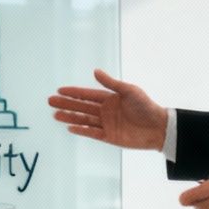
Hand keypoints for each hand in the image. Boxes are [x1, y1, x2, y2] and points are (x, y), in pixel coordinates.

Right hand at [47, 69, 167, 150]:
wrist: (158, 127)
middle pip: (81, 107)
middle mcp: (105, 111)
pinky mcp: (109, 137)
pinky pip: (92, 132)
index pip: (87, 95)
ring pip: (83, 119)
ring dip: (69, 117)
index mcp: (110, 98)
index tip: (60, 90)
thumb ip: (111, 83)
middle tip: (50, 101)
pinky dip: (81, 130)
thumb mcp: (129, 91)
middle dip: (66, 104)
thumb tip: (95, 71)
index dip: (73, 92)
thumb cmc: (146, 106)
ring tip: (55, 115)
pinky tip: (69, 127)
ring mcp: (106, 124)